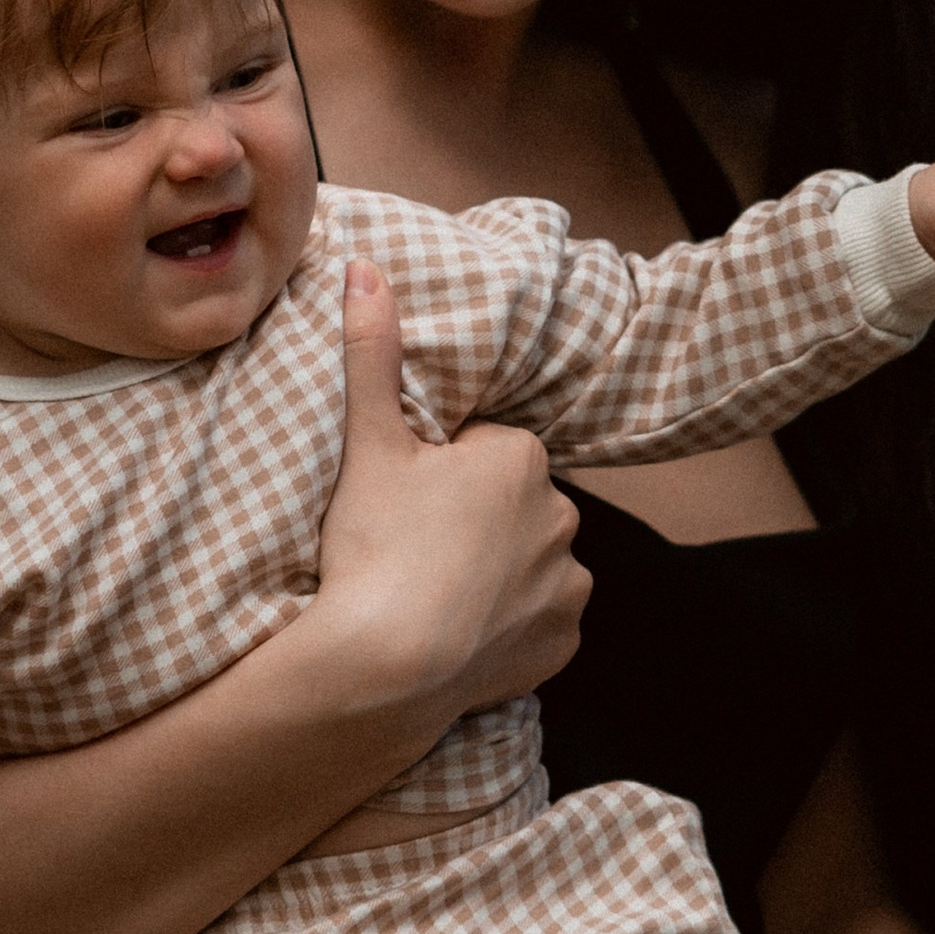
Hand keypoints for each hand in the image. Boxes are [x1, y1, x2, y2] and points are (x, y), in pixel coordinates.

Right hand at [313, 260, 590, 722]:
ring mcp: (569, 584)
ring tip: (434, 594)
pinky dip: (510, 628)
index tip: (405, 503)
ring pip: (531, 564)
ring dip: (497, 574)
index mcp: (522, 458)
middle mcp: (564, 514)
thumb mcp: (367, 442)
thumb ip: (372, 352)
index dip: (439, 476)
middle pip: (512, 507)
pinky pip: (541, 623)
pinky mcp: (565, 642)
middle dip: (475, 521)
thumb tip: (364, 268)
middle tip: (413, 549)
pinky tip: (462, 634)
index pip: (483, 453)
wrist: (384, 665)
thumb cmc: (374, 546)